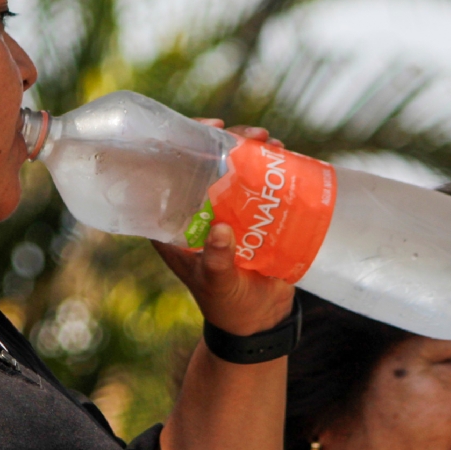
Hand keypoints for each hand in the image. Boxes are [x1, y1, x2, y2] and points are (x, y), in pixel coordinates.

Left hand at [152, 123, 295, 336]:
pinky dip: (268, 167)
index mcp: (172, 224)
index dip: (180, 145)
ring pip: (231, 169)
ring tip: (271, 141)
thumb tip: (221, 230)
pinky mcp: (249, 214)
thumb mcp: (218, 283)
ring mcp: (223, 210)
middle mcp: (195, 211)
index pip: (166, 175)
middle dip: (224, 142)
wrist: (259, 321)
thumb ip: (217, 261)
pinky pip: (255, 183)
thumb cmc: (228, 305)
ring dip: (250, 150)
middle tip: (249, 135)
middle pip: (202, 164)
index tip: (204, 129)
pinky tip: (284, 153)